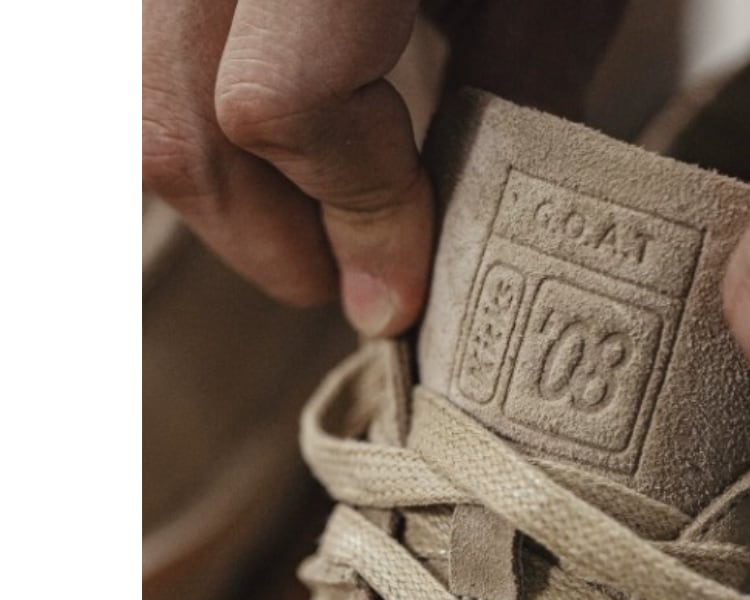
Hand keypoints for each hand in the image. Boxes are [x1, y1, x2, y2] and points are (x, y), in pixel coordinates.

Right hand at [143, 0, 625, 335]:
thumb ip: (508, 89)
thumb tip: (435, 237)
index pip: (281, 104)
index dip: (351, 218)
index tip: (398, 296)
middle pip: (171, 119)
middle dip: (263, 236)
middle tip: (339, 283)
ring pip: (129, 86)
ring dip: (220, 180)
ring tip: (309, 210)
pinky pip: (133, 42)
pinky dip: (193, 98)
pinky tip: (274, 123)